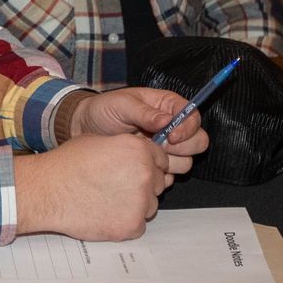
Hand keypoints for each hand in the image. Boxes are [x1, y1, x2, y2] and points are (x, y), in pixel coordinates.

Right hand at [14, 131, 172, 240]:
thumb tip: (137, 155)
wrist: (48, 191)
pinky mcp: (132, 225)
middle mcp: (145, 174)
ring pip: (150, 206)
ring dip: (135, 205)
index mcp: (138, 150)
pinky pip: (138, 226)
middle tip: (117, 187)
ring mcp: (140, 202)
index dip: (147, 165)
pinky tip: (105, 214)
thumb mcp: (98, 141)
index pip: (161, 160)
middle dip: (142, 186)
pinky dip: (125, 223)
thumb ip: (125, 147)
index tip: (133, 171)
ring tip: (107, 201)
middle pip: (158, 183)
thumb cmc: (67, 164)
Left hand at [64, 86, 209, 172]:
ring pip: (186, 162)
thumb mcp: (121, 105)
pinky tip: (139, 165)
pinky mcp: (158, 167)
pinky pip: (170, 177)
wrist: (84, 130)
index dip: (188, 128)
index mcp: (167, 107)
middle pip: (198, 142)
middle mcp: (172, 128)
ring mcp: (167, 150)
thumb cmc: (103, 111)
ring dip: (168, 162)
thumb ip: (145, 112)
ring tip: (143, 153)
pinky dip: (158, 175)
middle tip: (157, 145)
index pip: (193, 117)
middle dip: (181, 147)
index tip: (172, 136)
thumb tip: (166, 121)